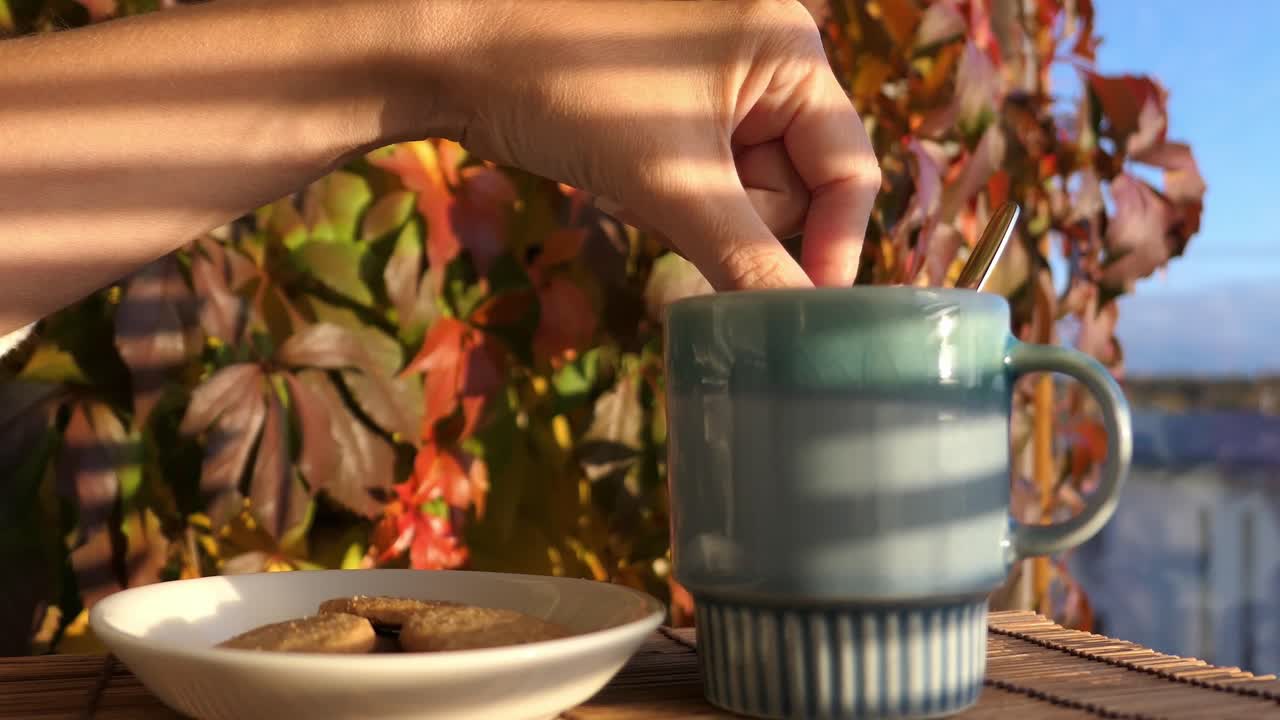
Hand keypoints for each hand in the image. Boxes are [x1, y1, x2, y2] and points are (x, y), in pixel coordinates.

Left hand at [418, 0, 880, 289]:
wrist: (453, 48)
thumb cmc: (568, 90)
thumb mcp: (670, 181)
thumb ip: (746, 259)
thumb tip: (805, 330)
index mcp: (791, 49)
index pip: (849, 169)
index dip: (831, 248)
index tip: (806, 313)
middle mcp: (766, 55)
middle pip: (797, 184)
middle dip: (742, 220)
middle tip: (679, 212)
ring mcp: (717, 79)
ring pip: (744, 190)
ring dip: (698, 213)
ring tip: (637, 186)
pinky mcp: (673, 105)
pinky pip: (702, 178)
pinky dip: (671, 197)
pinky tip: (622, 177)